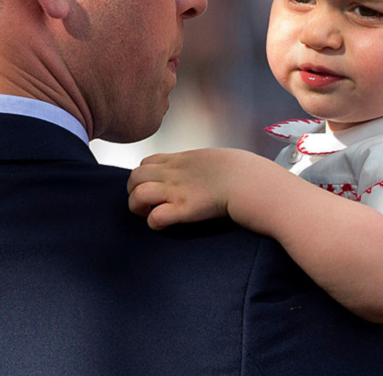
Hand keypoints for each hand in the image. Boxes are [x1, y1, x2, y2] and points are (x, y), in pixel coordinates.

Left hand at [127, 149, 241, 229]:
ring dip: (137, 207)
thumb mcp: (213, 159)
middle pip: (135, 176)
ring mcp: (176, 191)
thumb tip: (202, 173)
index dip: (144, 177)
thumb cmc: (239, 171)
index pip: (147, 162)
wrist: (249, 181)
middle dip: (133, 191)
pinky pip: (155, 217)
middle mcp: (173, 173)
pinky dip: (154, 223)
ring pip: (138, 194)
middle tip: (146, 203)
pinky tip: (164, 224)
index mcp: (180, 160)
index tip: (153, 188)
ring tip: (148, 214)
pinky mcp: (183, 209)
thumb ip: (199, 166)